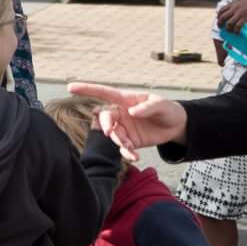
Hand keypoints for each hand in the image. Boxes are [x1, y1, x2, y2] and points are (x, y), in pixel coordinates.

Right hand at [66, 82, 188, 162]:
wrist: (176, 125)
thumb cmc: (167, 109)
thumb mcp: (161, 104)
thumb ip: (147, 107)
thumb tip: (131, 112)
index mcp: (126, 100)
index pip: (104, 93)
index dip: (87, 89)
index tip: (70, 87)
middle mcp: (121, 113)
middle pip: (105, 117)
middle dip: (105, 125)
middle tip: (110, 132)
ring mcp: (124, 128)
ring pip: (113, 135)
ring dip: (119, 142)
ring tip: (131, 148)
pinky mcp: (130, 141)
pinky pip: (123, 148)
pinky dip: (126, 153)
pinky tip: (134, 157)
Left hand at [215, 0, 246, 31]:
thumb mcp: (241, 1)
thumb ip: (235, 6)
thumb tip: (231, 12)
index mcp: (233, 3)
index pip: (221, 10)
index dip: (218, 16)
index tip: (219, 20)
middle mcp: (234, 8)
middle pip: (222, 17)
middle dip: (220, 24)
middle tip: (221, 28)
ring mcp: (239, 13)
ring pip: (228, 23)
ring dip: (228, 29)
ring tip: (230, 31)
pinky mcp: (245, 18)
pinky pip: (237, 27)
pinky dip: (236, 31)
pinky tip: (237, 33)